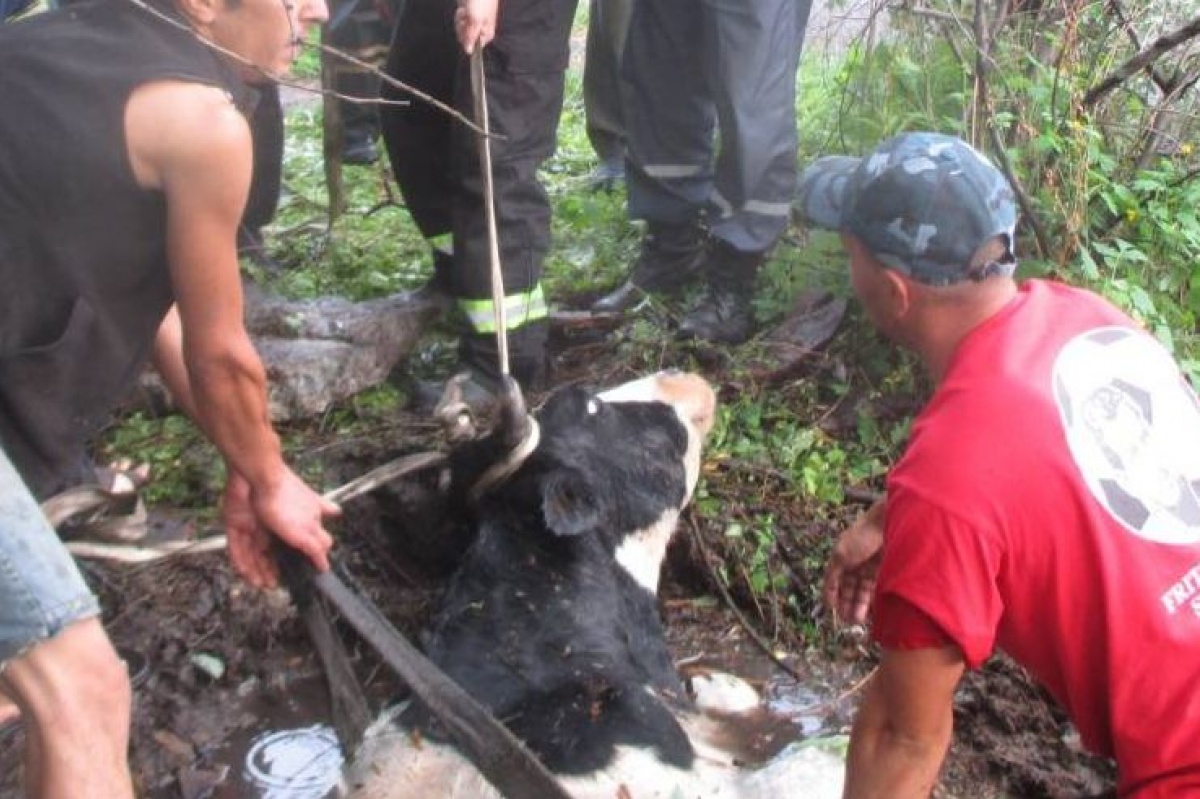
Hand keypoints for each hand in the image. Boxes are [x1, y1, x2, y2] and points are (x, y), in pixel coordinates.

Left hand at [223, 469, 339, 588]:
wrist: (260, 476)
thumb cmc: (285, 493)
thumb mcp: (309, 524)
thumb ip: (317, 544)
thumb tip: (326, 562)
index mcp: (290, 523)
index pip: (293, 546)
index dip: (293, 560)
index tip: (294, 574)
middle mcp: (271, 524)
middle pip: (271, 552)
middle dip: (272, 569)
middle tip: (274, 583)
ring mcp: (252, 524)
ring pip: (254, 552)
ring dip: (258, 570)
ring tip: (262, 584)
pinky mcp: (236, 524)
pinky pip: (236, 547)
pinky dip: (242, 562)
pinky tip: (246, 574)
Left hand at [455, 0, 498, 53]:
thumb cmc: (482, 1)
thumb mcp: (476, 21)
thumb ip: (471, 37)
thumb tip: (468, 51)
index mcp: (487, 33)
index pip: (474, 46)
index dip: (467, 39)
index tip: (467, 29)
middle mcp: (480, 30)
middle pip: (466, 39)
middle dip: (462, 29)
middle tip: (466, 18)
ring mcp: (473, 22)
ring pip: (461, 30)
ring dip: (460, 21)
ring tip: (465, 11)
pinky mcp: (467, 15)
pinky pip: (459, 21)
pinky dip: (459, 15)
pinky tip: (463, 9)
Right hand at [822, 498, 885, 624]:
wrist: (887, 523)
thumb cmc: (861, 535)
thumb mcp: (841, 556)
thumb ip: (833, 577)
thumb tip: (827, 598)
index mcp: (839, 559)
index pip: (833, 583)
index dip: (832, 597)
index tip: (832, 611)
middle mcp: (853, 564)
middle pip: (847, 589)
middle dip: (846, 604)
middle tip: (848, 620)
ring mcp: (868, 567)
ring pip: (861, 591)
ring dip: (858, 605)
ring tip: (858, 619)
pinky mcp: (882, 569)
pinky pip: (874, 588)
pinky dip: (871, 599)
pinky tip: (871, 610)